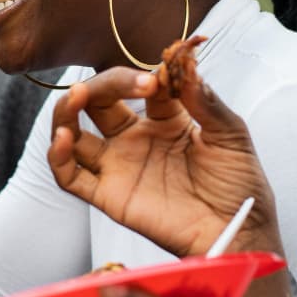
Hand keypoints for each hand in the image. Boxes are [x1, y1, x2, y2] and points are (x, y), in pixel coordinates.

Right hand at [48, 66, 278, 256]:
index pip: (137, 85)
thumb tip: (186, 65)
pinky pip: (71, 177)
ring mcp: (119, 166)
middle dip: (97, 85)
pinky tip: (64, 138)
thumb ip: (206, 100)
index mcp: (165, 119)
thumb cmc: (239, 185)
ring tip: (74, 97)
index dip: (141, 77)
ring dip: (66, 112)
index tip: (157, 79)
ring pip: (73, 134)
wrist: (238, 231)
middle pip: (97, 102)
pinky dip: (58, 157)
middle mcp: (135, 139)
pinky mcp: (109, 196)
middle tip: (111, 83)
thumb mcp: (231, 135)